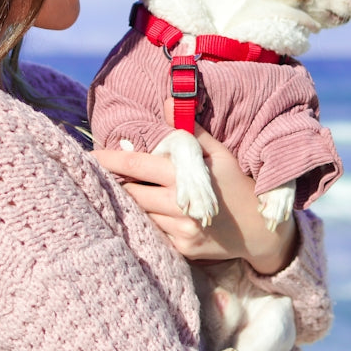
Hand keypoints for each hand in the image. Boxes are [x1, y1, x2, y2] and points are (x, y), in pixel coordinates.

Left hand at [91, 100, 298, 274]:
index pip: (136, 166)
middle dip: (114, 183)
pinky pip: (153, 232)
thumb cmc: (237, 185)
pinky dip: (147, 220)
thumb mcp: (220, 154)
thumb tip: (167, 101)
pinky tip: (148, 211)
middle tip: (98, 173)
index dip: (110, 160)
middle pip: (131, 193)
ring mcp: (180, 231)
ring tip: (120, 190)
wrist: (261, 232)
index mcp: (185, 179)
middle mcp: (180, 207)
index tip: (90, 156)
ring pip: (140, 214)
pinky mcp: (181, 249)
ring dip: (129, 203)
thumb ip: (190, 130)